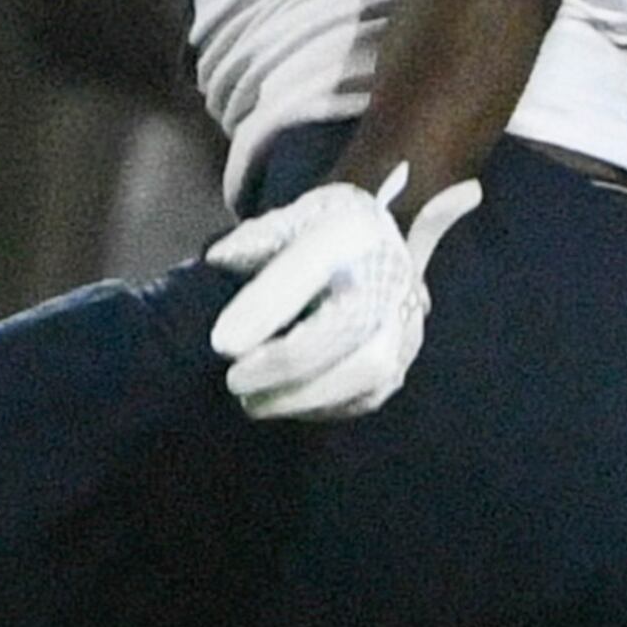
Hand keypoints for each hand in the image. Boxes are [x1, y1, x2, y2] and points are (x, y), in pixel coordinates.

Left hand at [203, 163, 481, 421]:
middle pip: (348, 327)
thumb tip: (219, 260)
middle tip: (235, 381)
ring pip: (369, 369)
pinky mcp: (406, 357)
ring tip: (254, 402)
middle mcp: (390, 274)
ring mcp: (405, 319)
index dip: (266, 308)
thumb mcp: (284, 219)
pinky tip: (287, 403)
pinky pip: (370, 394)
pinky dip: (323, 407)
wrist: (380, 244)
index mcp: (353, 230)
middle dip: (286, 364)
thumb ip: (252, 240)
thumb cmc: (318, 235)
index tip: (222, 344)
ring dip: (304, 395)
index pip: (310, 268)